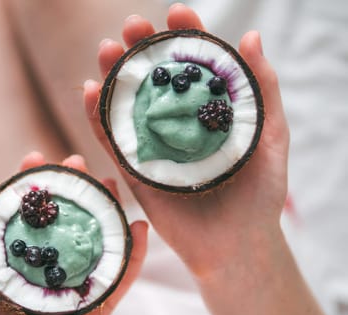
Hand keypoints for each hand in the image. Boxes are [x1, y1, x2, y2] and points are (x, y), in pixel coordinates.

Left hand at [0, 152, 147, 314]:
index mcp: (21, 261)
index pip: (28, 216)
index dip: (32, 186)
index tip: (35, 158)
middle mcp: (51, 267)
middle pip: (66, 223)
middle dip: (74, 190)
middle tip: (77, 163)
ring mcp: (76, 285)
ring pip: (97, 243)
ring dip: (107, 212)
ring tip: (110, 185)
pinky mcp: (97, 308)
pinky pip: (120, 280)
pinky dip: (134, 256)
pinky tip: (139, 229)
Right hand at [84, 2, 287, 282]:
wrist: (238, 244)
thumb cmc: (259, 193)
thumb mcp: (272, 135)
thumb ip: (263, 89)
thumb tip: (251, 36)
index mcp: (207, 112)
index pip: (192, 65)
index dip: (183, 36)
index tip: (176, 12)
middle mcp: (177, 125)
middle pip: (154, 80)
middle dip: (141, 49)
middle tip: (131, 26)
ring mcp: (153, 147)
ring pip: (127, 105)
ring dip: (113, 76)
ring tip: (106, 49)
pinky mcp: (135, 171)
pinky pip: (112, 141)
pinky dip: (97, 117)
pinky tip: (90, 90)